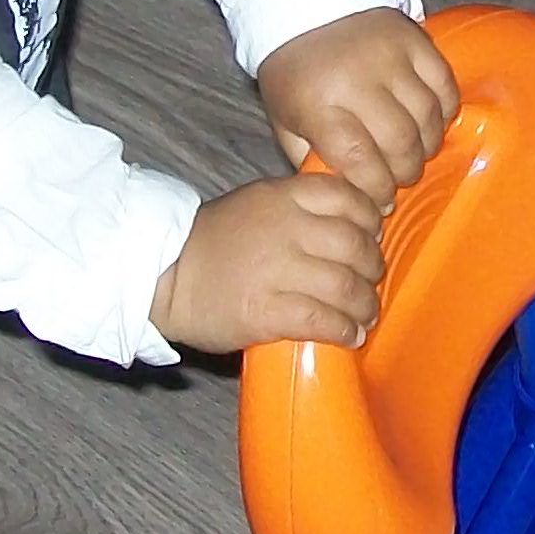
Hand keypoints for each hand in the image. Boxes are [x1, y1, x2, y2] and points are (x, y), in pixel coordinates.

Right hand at [149, 171, 386, 352]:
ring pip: (345, 286)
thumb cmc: (213, 243)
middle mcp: (284, 229)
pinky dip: (344, 330)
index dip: (370, 218)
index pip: (347, 196)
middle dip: (371, 268)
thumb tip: (352, 225)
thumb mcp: (256, 203)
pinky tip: (349, 336)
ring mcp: (275, 271)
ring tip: (364, 317)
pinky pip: (322, 321)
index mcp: (282, 197)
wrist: (162, 276)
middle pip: (354, 245)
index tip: (372, 236)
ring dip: (364, 305)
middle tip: (369, 283)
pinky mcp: (265, 312)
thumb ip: (299, 207)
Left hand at [256, 9, 459, 212]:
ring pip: (428, 118)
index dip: (377, 188)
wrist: (306, 2)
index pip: (360, 159)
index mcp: (318, 103)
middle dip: (405, 172)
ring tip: (414, 151)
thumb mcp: (286, 119)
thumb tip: (352, 194)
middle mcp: (356, 78)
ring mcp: (390, 56)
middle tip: (400, 177)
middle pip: (400, 142)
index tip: (381, 200)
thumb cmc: (295, 70)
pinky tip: (430, 121)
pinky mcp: (415, 39)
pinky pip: (446, 85)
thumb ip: (314, 159)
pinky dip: (445, 111)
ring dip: (427, 145)